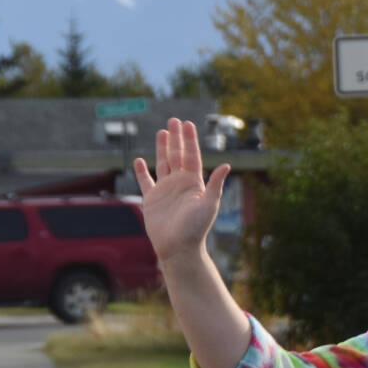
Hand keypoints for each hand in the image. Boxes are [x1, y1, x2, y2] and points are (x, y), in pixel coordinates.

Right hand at [134, 117, 229, 266]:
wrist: (179, 248)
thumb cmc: (196, 228)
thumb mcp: (209, 204)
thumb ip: (216, 184)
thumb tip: (227, 165)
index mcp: (194, 182)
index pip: (191, 156)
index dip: (189, 140)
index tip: (187, 123)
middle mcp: (180, 183)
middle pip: (177, 155)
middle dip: (176, 138)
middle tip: (174, 120)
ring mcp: (166, 190)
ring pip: (163, 163)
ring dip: (162, 148)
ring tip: (162, 132)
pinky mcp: (152, 200)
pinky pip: (146, 182)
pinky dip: (142, 172)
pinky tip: (140, 161)